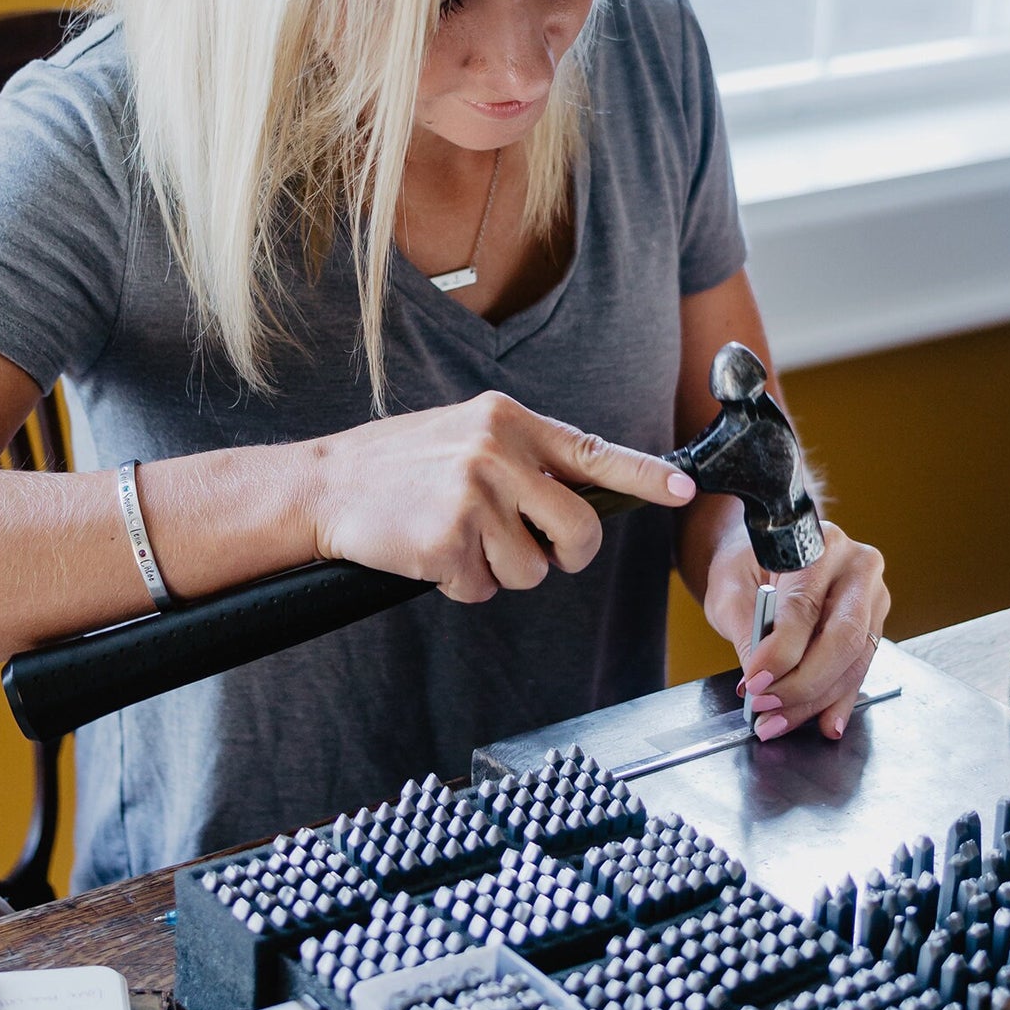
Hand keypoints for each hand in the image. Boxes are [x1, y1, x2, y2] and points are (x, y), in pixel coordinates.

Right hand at [303, 392, 694, 602]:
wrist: (326, 485)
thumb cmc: (400, 465)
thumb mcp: (467, 434)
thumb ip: (523, 457)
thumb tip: (580, 496)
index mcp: (508, 420)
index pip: (594, 452)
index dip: (645, 476)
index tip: (683, 489)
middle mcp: (497, 451)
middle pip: (577, 532)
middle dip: (564, 557)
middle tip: (533, 552)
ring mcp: (472, 495)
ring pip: (531, 571)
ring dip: (500, 572)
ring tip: (457, 540)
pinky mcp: (446, 539)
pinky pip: (483, 588)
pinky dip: (462, 585)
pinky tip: (431, 554)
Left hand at [703, 519, 887, 741]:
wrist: (770, 551)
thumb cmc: (748, 564)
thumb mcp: (730, 589)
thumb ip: (746, 630)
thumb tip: (759, 680)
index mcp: (819, 542)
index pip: (804, 607)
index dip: (780, 652)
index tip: (754, 683)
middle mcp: (857, 566)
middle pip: (843, 637)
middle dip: (803, 684)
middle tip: (766, 707)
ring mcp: (872, 596)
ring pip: (854, 660)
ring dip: (816, 700)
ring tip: (779, 721)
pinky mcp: (874, 623)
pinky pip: (859, 669)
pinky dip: (836, 700)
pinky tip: (822, 720)